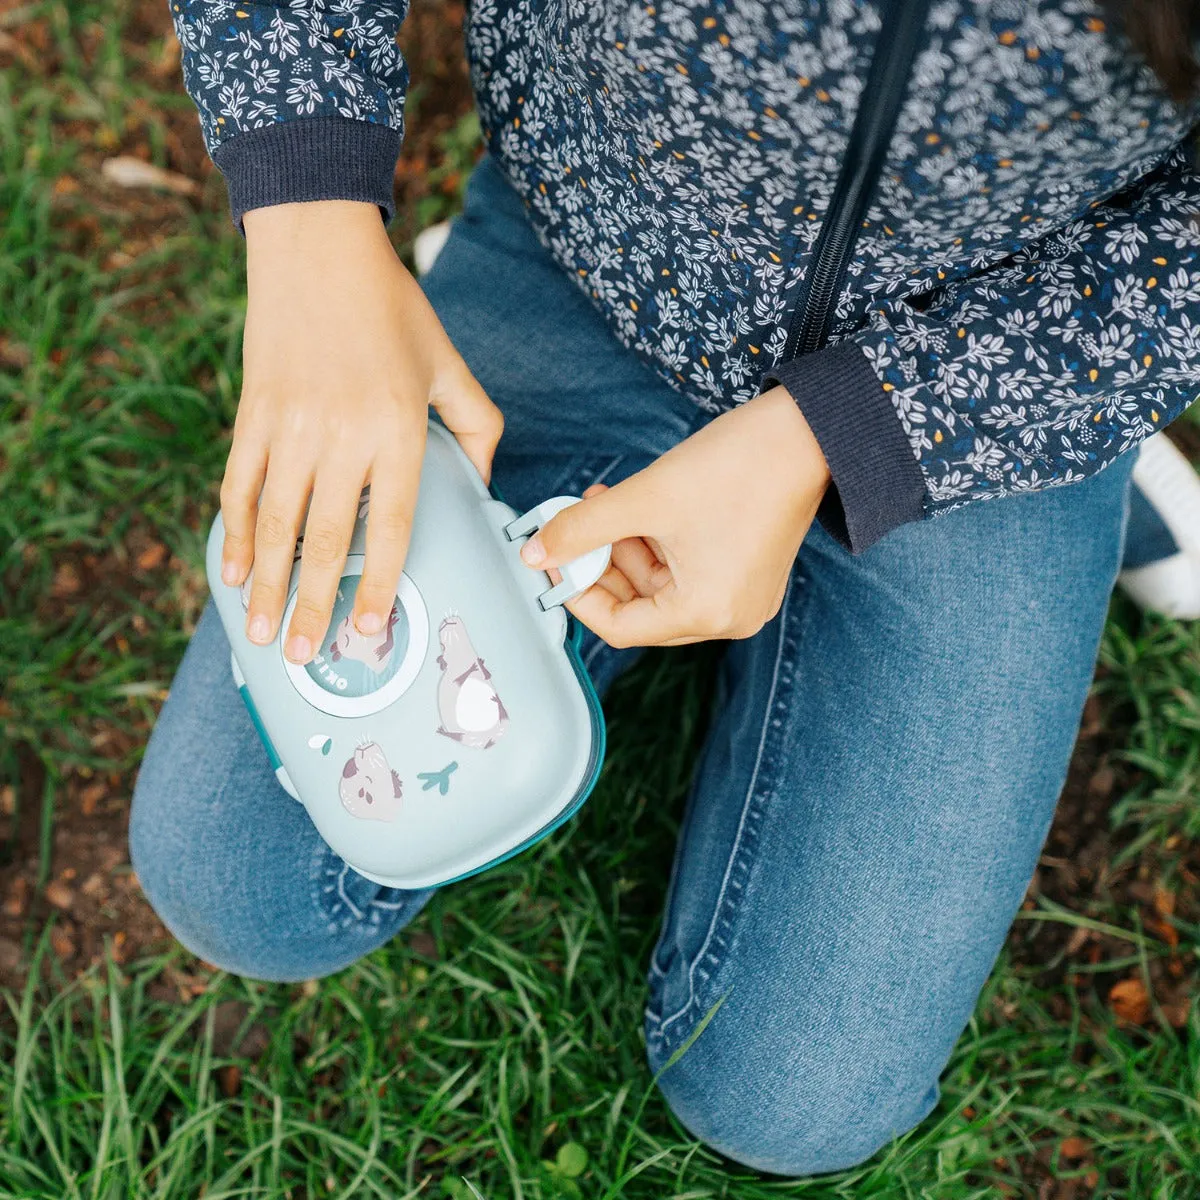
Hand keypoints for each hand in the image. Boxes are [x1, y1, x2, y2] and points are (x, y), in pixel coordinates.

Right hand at [221, 200, 501, 663]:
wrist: (317, 244)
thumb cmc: (392, 308)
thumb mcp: (449, 364)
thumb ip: (476, 426)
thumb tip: (485, 484)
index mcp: (396, 429)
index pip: (389, 526)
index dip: (377, 584)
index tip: (370, 629)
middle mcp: (341, 435)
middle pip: (325, 538)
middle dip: (313, 603)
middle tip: (306, 653)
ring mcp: (289, 426)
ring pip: (274, 522)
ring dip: (266, 583)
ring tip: (262, 630)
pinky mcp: (252, 413)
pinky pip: (238, 485)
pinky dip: (234, 532)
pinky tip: (233, 570)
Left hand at [520, 386, 829, 646]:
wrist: (807, 432)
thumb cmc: (739, 465)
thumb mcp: (644, 498)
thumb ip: (581, 528)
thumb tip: (535, 552)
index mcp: (707, 613)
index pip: (619, 627)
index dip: (578, 593)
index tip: (554, 560)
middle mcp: (729, 618)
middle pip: (640, 610)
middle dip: (602, 566)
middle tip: (576, 527)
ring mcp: (742, 598)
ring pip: (660, 588)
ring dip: (628, 550)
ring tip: (609, 502)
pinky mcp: (748, 574)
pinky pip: (687, 573)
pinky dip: (658, 546)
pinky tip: (642, 510)